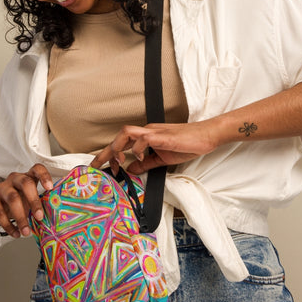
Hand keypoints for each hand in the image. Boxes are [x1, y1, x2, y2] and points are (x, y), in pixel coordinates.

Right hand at [0, 163, 52, 237]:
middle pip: (25, 183)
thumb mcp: (30, 198)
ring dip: (21, 217)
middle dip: (34, 200)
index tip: (50, 188)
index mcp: (28, 176)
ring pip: (13, 199)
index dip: (44, 176)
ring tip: (27, 232)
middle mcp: (15, 178)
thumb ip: (40, 202)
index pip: (37, 169)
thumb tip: (55, 216)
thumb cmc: (19, 199)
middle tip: (40, 217)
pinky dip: (8, 225)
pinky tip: (16, 233)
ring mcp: (2, 187)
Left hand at [91, 121, 218, 173]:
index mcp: (146, 136)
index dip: (108, 154)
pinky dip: (138, 148)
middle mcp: (147, 131)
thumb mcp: (162, 158)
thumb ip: (146, 163)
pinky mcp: (164, 136)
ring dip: (117, 147)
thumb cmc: (188, 144)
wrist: (206, 136)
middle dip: (104, 152)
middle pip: (119, 136)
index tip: (101, 167)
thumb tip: (130, 169)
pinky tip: (139, 158)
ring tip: (115, 161)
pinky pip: (145, 139)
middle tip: (95, 165)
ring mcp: (155, 133)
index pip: (122, 143)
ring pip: (127, 133)